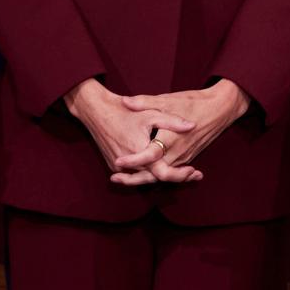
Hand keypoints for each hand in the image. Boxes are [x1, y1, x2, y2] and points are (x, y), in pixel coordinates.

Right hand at [63, 78, 197, 180]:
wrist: (96, 111)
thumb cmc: (125, 111)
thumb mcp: (151, 113)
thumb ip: (172, 121)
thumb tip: (192, 126)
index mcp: (140, 152)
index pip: (163, 173)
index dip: (180, 175)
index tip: (194, 170)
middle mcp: (129, 164)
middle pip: (156, 178)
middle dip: (176, 176)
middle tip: (193, 173)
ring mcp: (119, 167)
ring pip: (145, 177)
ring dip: (162, 174)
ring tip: (182, 171)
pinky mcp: (113, 166)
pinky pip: (134, 173)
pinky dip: (147, 171)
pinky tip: (159, 166)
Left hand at [109, 81, 249, 184]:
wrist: (221, 109)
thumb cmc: (194, 103)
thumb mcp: (168, 100)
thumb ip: (145, 102)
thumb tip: (124, 101)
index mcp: (171, 139)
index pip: (150, 155)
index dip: (133, 160)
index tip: (118, 161)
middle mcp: (178, 153)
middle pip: (153, 174)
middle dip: (133, 178)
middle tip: (114, 177)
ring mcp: (184, 158)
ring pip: (161, 176)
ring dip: (142, 178)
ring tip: (122, 177)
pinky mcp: (188, 158)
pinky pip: (170, 172)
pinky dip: (155, 175)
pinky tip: (142, 173)